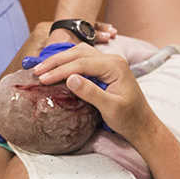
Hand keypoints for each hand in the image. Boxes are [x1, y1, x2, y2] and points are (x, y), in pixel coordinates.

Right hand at [28, 43, 149, 138]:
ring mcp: (109, 63)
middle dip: (56, 61)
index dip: (60, 70)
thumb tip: (70, 78)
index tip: (43, 79)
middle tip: (37, 71)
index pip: (81, 63)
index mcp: (115, 66)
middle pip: (79, 53)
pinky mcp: (105, 70)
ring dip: (61, 60)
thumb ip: (91, 92)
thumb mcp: (110, 108)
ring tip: (43, 69)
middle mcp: (112, 60)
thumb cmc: (128, 119)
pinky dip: (68, 63)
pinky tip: (57, 69)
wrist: (142, 125)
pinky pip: (84, 60)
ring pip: (80, 53)